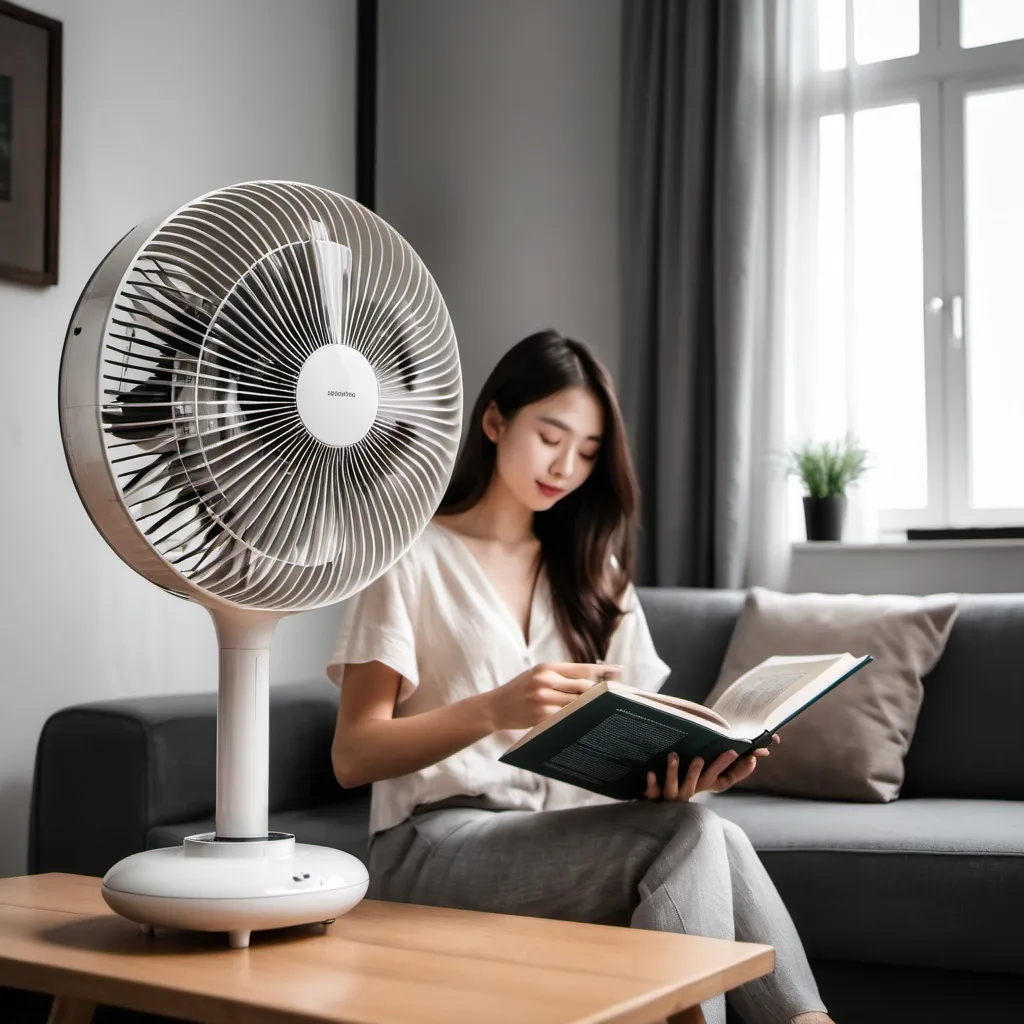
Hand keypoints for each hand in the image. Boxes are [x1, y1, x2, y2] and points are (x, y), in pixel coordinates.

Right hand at [486, 662, 619, 731]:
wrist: (495, 707)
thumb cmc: (520, 689)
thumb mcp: (537, 673)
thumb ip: (562, 674)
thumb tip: (593, 677)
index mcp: (547, 667)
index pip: (582, 669)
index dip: (603, 671)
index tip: (619, 671)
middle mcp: (546, 681)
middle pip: (584, 687)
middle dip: (599, 691)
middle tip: (613, 693)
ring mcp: (544, 700)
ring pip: (578, 703)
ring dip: (590, 706)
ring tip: (601, 707)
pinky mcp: (542, 717)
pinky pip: (567, 717)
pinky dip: (577, 717)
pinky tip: (585, 718)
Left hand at [644, 734, 779, 800]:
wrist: (649, 808)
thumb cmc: (675, 784)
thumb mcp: (697, 770)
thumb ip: (718, 760)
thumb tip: (753, 750)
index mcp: (700, 787)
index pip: (725, 781)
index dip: (740, 772)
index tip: (753, 759)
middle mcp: (689, 792)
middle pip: (705, 782)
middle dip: (717, 766)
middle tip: (729, 751)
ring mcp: (671, 798)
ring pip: (676, 788)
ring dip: (675, 772)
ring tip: (674, 755)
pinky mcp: (654, 801)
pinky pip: (653, 794)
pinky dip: (652, 785)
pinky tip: (651, 772)